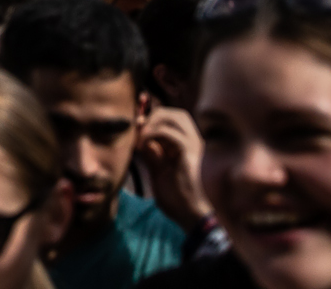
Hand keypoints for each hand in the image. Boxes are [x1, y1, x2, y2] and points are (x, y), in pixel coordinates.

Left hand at [139, 106, 212, 228]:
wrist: (193, 217)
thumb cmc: (179, 201)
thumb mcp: (159, 174)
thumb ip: (153, 156)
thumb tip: (143, 141)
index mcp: (188, 147)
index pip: (172, 120)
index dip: (152, 118)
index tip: (135, 125)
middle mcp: (195, 142)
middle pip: (175, 113)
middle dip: (153, 115)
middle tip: (137, 128)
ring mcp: (195, 145)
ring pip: (175, 116)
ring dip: (152, 122)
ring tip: (140, 138)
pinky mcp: (191, 151)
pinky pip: (169, 131)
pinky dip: (152, 133)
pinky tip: (142, 146)